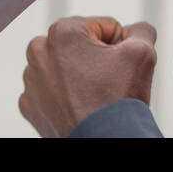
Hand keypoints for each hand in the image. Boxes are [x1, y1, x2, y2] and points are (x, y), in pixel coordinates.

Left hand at [19, 16, 157, 137]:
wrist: (103, 142)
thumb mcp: (142, 53)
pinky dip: (66, 97)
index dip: (119, 48)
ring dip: (80, 77)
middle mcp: (39, 51)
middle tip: (107, 84)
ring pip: (66, 68)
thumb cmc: (117, 100)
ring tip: (93, 97)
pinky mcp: (30, 105)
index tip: (119, 68)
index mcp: (62, 31)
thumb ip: (142, 29)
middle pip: (82, 46)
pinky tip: (78, 108)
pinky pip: (52, 92)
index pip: (104, 28)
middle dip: (97, 60)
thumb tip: (136, 29)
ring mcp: (32, 80)